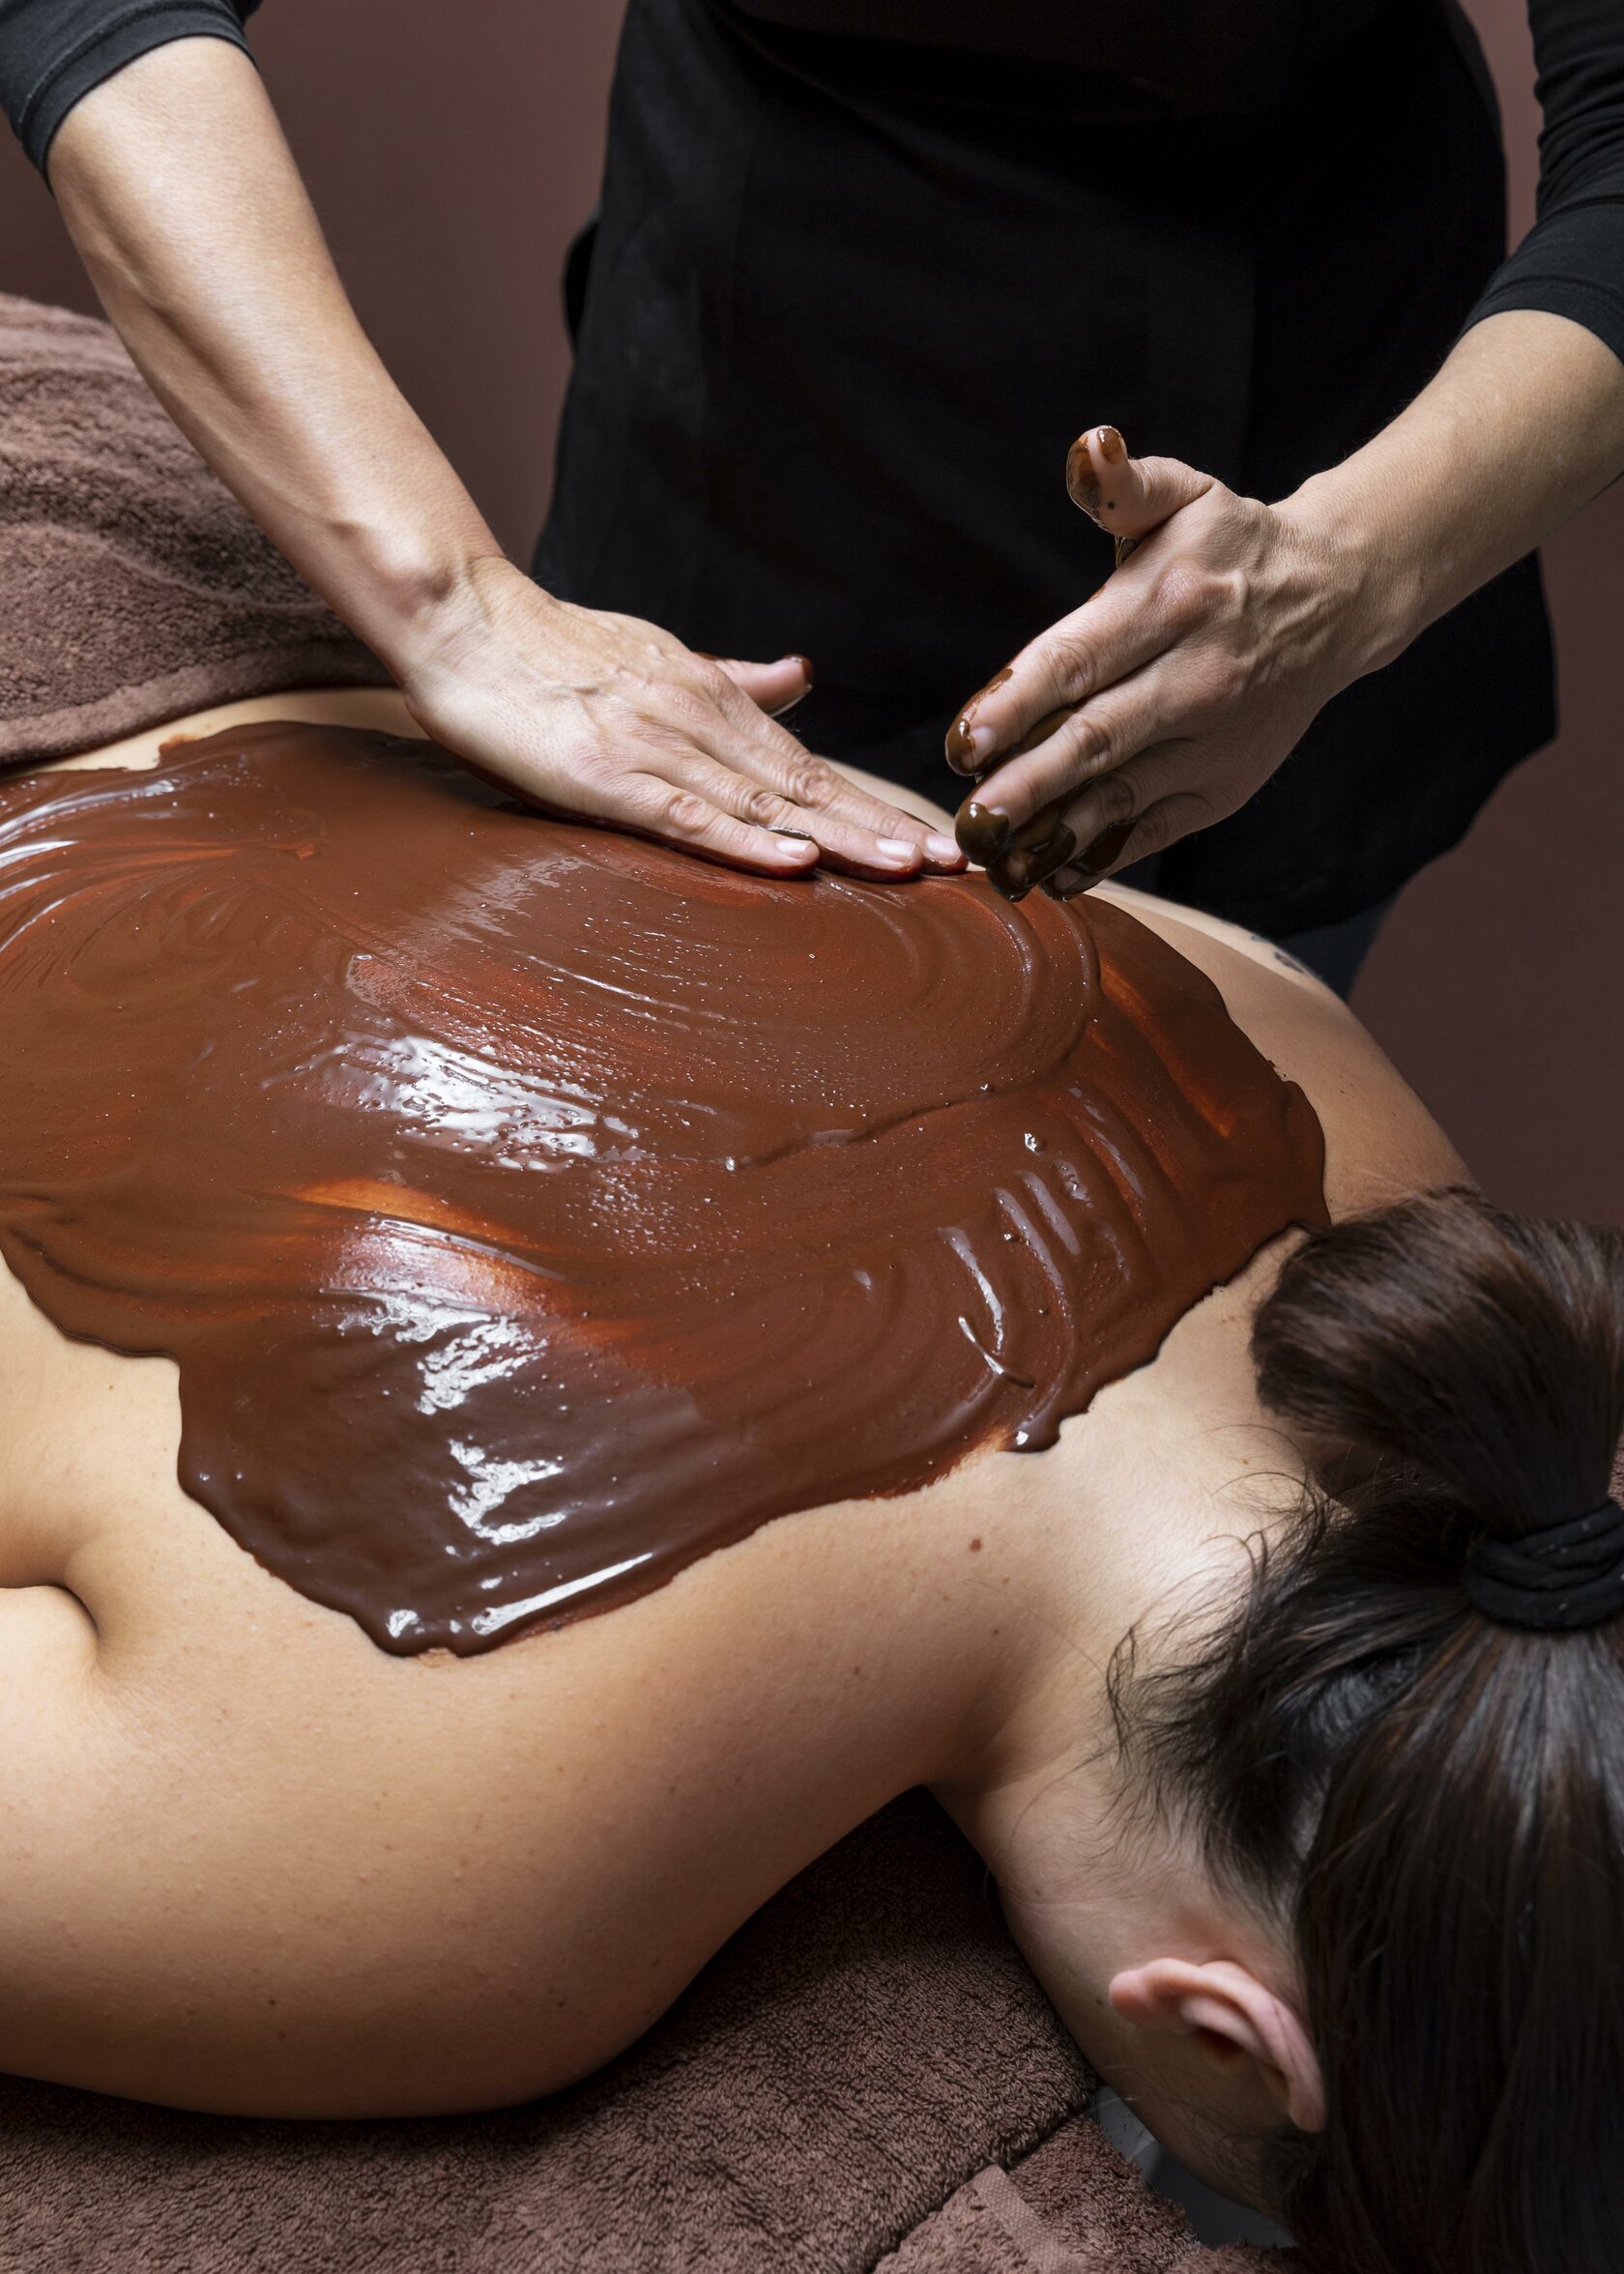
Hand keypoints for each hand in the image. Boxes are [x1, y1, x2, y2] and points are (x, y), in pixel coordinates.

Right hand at [403, 556, 963, 877]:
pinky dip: (744, 843)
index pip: (810, 765)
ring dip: (838, 840)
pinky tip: (796, 863)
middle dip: (881, 830)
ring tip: (904, 873)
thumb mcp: (659, 657)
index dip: (875, 807)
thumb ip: (735, 677)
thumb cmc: (553, 649)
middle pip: (806, 788)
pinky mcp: (604, 777)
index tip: (936, 843)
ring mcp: (654, 747)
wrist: (462, 621)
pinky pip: (687, 816)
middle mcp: (699, 720)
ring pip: (762, 804)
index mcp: (714, 698)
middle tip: (954, 869)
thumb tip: (803, 677)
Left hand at [945, 426, 1373, 898]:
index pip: (1080, 660)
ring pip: (1121, 798)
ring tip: (990, 863)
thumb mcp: (1185, 494)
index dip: (1018, 704)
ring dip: (1051, 837)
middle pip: (1097, 740)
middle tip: (967, 820)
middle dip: (1027, 786)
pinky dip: (1099, 859)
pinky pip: (1152, 831)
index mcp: (1172, 603)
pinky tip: (1046, 876)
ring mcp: (1213, 743)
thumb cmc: (1229, 547)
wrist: (1335, 600)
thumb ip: (1122, 483)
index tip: (962, 743)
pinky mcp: (1222, 789)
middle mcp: (1197, 679)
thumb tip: (1090, 448)